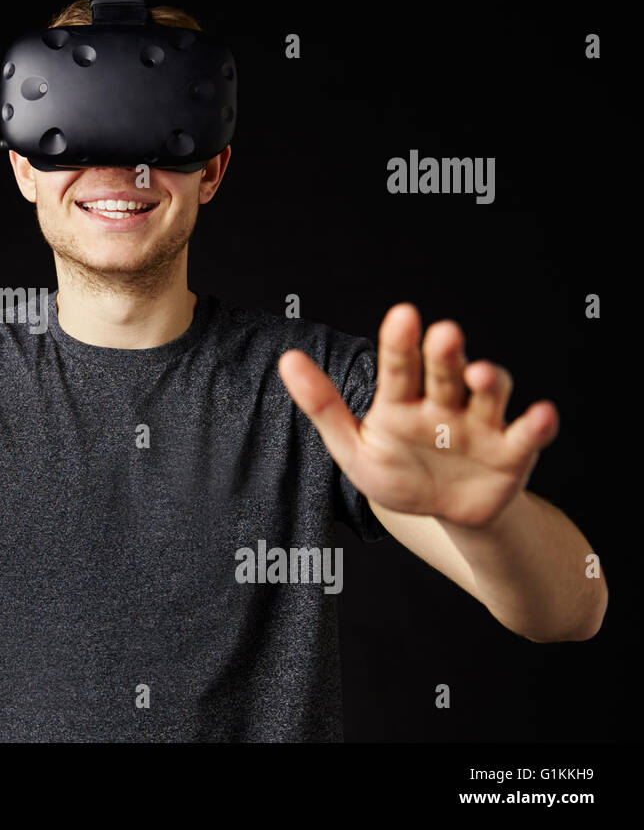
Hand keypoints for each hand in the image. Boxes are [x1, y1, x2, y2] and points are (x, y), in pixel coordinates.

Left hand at [277, 303, 558, 527]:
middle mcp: (444, 405)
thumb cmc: (397, 472)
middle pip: (446, 372)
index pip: (399, 367)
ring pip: (488, 395)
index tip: (402, 314)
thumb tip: (287, 360)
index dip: (401, 342)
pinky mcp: (512, 452)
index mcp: (403, 401)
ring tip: (479, 374)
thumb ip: (322, 405)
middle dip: (445, 353)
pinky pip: (527, 435)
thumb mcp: (352, 445)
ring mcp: (480, 426)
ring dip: (488, 381)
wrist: (442, 514)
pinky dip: (537, 424)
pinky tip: (542, 415)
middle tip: (443, 333)